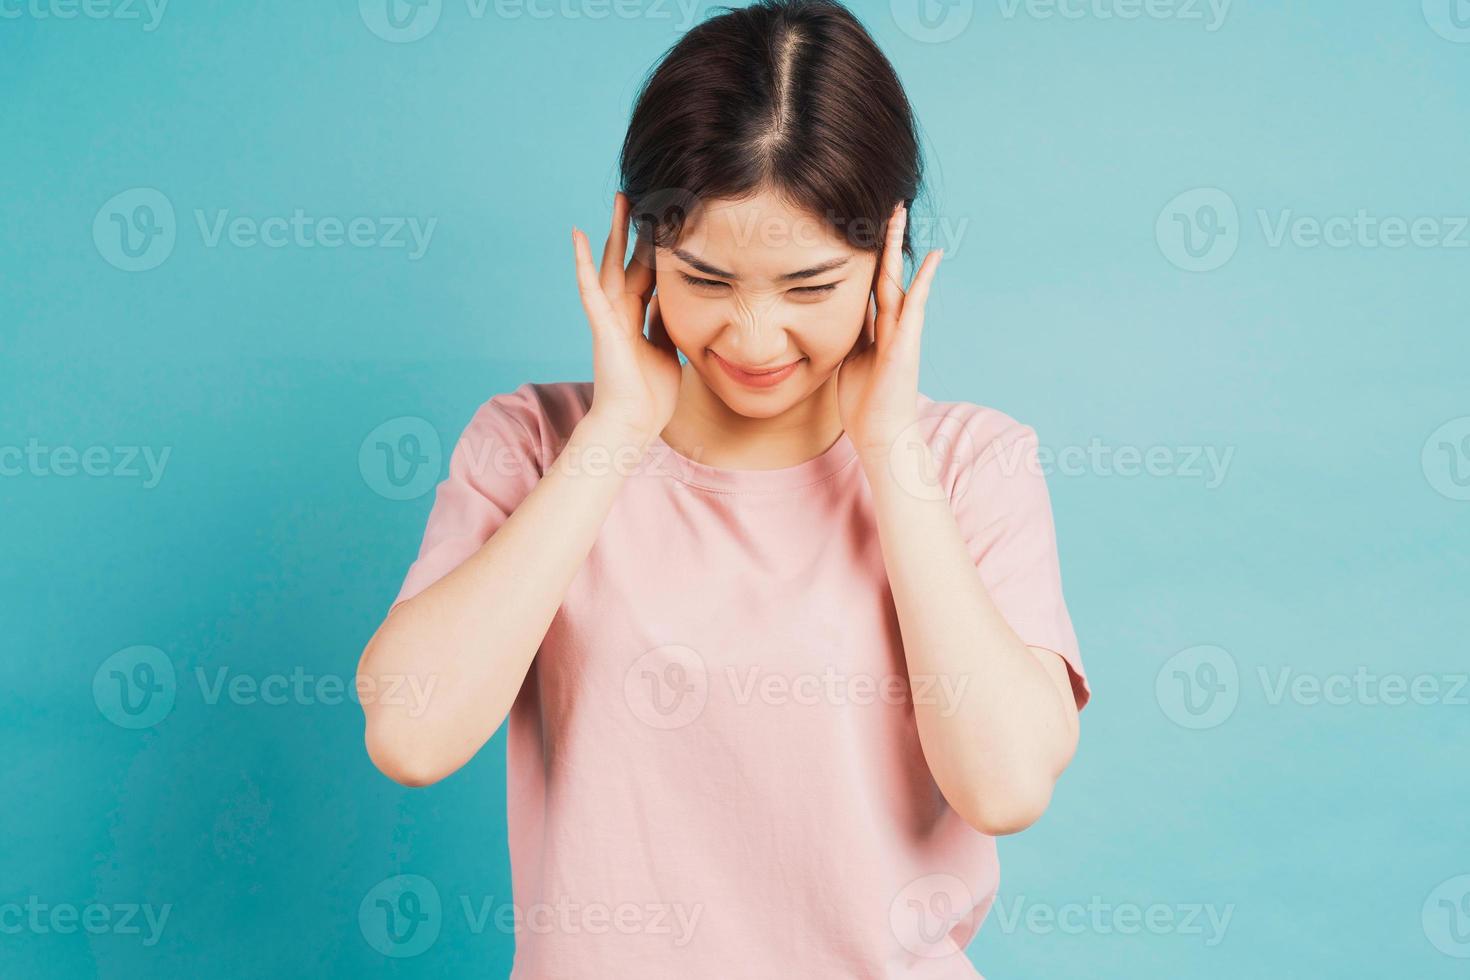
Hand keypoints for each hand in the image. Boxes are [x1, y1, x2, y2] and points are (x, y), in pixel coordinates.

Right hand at [571, 191, 681, 443]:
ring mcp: (610, 318)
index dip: (657, 249)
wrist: (633, 426)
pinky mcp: (602, 326)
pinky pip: (590, 289)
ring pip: (612, 266)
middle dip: (636, 231)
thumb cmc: (649, 396)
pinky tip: (577, 237)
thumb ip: (665, 324)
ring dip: (615, 234)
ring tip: (619, 200)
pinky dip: (582, 263)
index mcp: (639, 319)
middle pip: (631, 262)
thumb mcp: (667, 350)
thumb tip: (674, 301)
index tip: (667, 220)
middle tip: (642, 195)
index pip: (649, 274)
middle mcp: (622, 313)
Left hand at [836, 202, 943, 456]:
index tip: (858, 226)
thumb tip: (829, 315)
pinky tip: (932, 258)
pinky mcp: (907, 344)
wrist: (880, 435)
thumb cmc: (864, 404)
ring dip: (897, 247)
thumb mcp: (846, 360)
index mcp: (873, 328)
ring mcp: (901, 332)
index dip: (864, 255)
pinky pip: (917, 306)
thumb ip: (847, 335)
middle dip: (883, 239)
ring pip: (898, 279)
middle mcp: (890, 325)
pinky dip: (925, 281)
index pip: (868, 282)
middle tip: (885, 204)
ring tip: (899, 213)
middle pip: (884, 272)